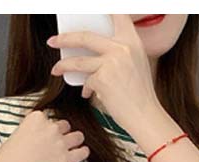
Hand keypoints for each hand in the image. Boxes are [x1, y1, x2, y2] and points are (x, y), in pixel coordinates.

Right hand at [0, 109, 89, 161]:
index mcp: (36, 118)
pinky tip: (81, 153)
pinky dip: (83, 152)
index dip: (46, 127)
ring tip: (74, 146)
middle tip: (57, 143)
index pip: (47, 118)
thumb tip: (35, 138)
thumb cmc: (7, 159)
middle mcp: (50, 127)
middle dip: (62, 133)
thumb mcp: (16, 135)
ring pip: (77, 136)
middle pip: (64, 125)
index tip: (43, 135)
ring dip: (75, 141)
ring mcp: (59, 143)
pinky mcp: (65, 159)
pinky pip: (82, 152)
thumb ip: (29, 132)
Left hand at [47, 15, 160, 134]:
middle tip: (54, 41)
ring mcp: (111, 62)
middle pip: (85, 36)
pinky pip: (87, 81)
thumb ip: (119, 51)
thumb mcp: (135, 64)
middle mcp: (122, 48)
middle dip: (65, 39)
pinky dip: (86, 89)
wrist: (144, 115)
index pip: (118, 15)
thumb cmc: (139, 94)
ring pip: (78, 61)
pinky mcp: (102, 79)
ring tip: (56, 70)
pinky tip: (88, 94)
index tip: (89, 8)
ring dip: (64, 65)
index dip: (105, 9)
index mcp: (132, 41)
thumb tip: (93, 50)